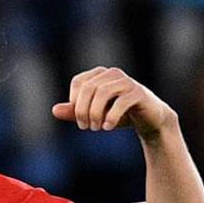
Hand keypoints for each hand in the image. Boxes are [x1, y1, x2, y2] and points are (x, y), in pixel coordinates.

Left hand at [52, 66, 175, 141]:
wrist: (149, 120)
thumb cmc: (118, 115)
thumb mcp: (93, 114)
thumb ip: (74, 112)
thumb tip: (54, 110)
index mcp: (99, 75)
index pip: (78, 83)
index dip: (75, 103)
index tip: (80, 119)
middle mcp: (112, 74)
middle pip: (88, 88)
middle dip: (82, 111)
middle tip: (86, 127)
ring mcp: (127, 82)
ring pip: (103, 93)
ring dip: (95, 114)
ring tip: (97, 128)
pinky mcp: (138, 93)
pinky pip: (121, 102)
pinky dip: (111, 116)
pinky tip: (108, 128)